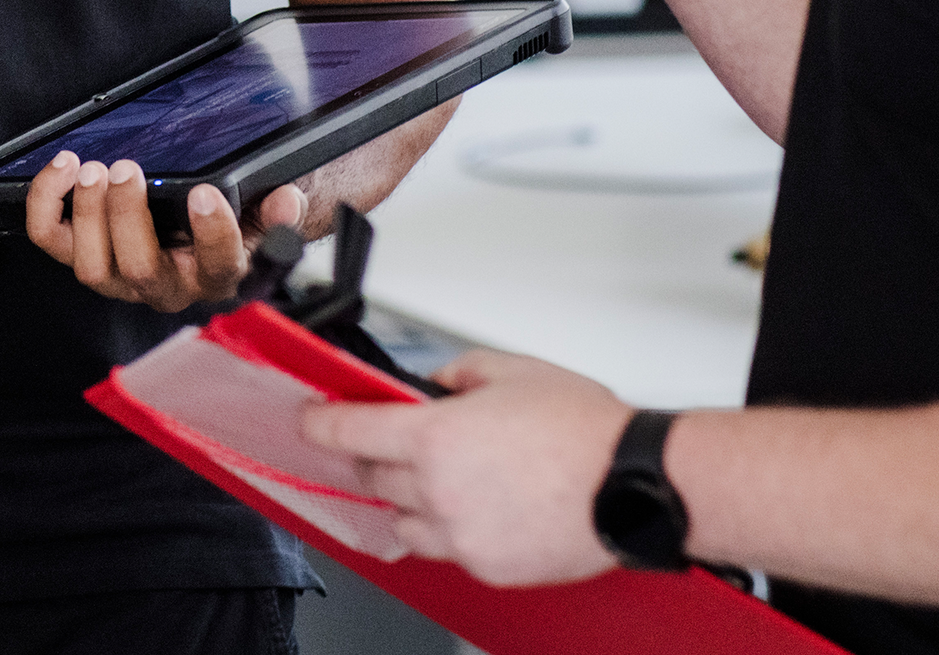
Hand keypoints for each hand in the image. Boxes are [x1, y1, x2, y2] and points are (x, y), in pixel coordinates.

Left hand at [25, 153, 306, 311]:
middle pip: (140, 269)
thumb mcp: (265, 213)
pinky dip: (47, 206)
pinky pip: (54, 242)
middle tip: (128, 169)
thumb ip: (278, 210)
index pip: (219, 265)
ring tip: (92, 169)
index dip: (212, 233)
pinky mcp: (85, 254)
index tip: (205, 194)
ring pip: (92, 267)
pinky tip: (61, 170)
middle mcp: (166, 286)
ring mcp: (120, 275)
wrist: (206, 225)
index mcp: (216, 274)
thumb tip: (286, 202)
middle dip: (127, 217)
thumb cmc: (233, 216)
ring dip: (88, 215)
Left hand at [302, 349, 633, 584]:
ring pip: (402, 522)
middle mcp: (438, 492)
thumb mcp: (510, 370)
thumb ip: (459, 374)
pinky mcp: (486, 568)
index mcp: (435, 437)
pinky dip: (448, 528)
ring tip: (438, 477)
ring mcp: (461, 537)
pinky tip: (476, 505)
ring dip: (405, 499)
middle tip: (388, 440)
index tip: (309, 420)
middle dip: (370, 457)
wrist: (630, 484)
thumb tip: (438, 386)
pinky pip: (446, 549)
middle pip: (372, 478)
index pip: (351, 432)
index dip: (320, 424)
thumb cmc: (580, 428)